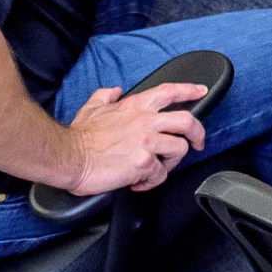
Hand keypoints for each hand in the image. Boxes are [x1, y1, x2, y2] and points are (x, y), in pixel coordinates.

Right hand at [64, 81, 206, 194]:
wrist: (70, 156)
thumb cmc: (80, 135)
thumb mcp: (93, 106)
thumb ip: (107, 95)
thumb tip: (115, 91)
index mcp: (137, 106)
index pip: (170, 91)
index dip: (190, 90)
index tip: (201, 91)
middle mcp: (146, 120)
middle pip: (188, 121)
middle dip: (198, 133)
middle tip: (197, 143)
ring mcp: (147, 142)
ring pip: (179, 150)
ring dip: (170, 163)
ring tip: (155, 169)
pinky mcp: (144, 163)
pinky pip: (160, 175)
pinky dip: (151, 181)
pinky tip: (138, 182)